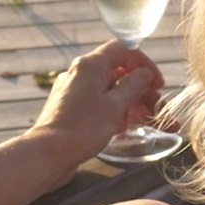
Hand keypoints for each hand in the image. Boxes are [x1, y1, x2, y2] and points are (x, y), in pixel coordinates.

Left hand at [28, 39, 165, 164]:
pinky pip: (98, 103)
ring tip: (144, 125)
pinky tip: (121, 131)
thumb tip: (144, 73)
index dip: (145, 64)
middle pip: (118, 72)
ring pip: (109, 90)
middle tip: (156, 110)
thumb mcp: (115, 106)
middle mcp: (80, 73)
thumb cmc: (83, 128)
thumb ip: (133, 86)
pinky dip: (113, 112)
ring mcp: (73, 90)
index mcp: (91, 65)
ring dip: (130, 104)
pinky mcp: (70, 108)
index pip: (124, 50)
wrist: (47, 154)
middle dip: (140, 91)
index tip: (157, 85)